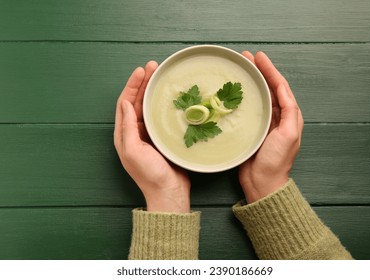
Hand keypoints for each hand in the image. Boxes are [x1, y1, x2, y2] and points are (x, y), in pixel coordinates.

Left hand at [114, 61, 190, 212]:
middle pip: (137, 101)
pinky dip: (164, 103)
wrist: (169, 192)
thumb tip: (126, 103)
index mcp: (125, 134)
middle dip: (143, 83)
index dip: (131, 86)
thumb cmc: (149, 175)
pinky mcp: (163, 137)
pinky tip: (171, 95)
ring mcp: (149, 134)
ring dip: (153, 90)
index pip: (125, 103)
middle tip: (153, 66)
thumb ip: (127, 128)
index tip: (140, 71)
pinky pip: (161, 116)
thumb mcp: (132, 152)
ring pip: (149, 106)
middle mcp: (135, 131)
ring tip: (161, 75)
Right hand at [239, 51, 303, 202]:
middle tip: (246, 57)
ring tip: (240, 68)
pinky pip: (247, 109)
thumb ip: (289, 112)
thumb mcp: (289, 135)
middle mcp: (277, 116)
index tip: (259, 57)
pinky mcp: (250, 130)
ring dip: (250, 82)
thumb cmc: (276, 160)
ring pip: (257, 96)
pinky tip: (233, 92)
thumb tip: (282, 90)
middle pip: (268, 88)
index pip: (280, 87)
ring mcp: (263, 123)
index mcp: (289, 116)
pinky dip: (242, 97)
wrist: (262, 182)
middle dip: (258, 71)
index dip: (270, 70)